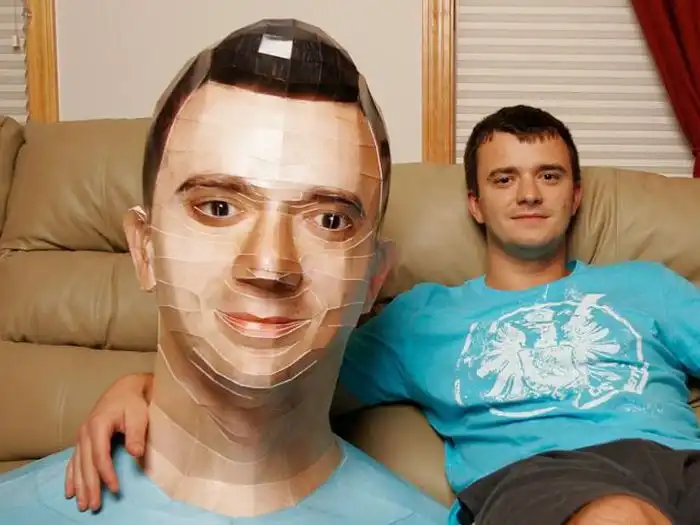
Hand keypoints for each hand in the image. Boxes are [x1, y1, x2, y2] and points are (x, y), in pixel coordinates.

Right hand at [64, 372, 153, 511]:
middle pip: (86, 464)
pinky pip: (73, 461)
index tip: (114, 489)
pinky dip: (71, 476)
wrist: (125, 389)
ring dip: (79, 485)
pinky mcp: (82, 439)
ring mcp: (81, 436)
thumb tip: (135, 453)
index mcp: (98, 425)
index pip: (100, 456)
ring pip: (77, 465)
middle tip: (93, 506)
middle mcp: (85, 432)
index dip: (106, 474)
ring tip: (82, 504)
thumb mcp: (138, 414)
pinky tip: (70, 491)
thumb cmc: (133, 402)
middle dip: (89, 486)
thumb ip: (136, 433)